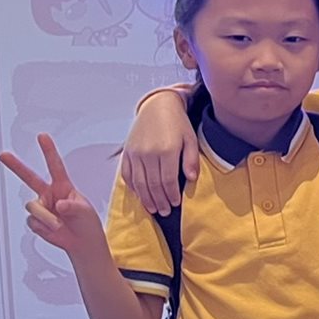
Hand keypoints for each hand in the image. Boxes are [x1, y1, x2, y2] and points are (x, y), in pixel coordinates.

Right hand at [0, 136, 105, 255]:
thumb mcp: (85, 212)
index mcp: (63, 187)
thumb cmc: (86, 222)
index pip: (55, 166)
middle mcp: (49, 194)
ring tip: (59, 224)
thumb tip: (59, 205)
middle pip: (29, 178)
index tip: (42, 137)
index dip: (48, 151)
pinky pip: (33, 221)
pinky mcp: (35, 219)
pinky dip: (44, 227)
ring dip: (47, 218)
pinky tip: (53, 229)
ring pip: (33, 206)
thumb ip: (72, 207)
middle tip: (4, 155)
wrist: (81, 242)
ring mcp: (41, 206)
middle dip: (16, 166)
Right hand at [121, 89, 200, 216]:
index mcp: (166, 150)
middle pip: (152, 184)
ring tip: (153, 209)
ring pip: (138, 182)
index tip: (176, 204)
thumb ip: (191, 160)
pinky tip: (139, 195)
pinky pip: (127, 174)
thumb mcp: (191, 139)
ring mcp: (135, 153)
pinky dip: (132, 187)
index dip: (171, 195)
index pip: (167, 180)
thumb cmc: (178, 124)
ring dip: (146, 198)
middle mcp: (148, 153)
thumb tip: (191, 179)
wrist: (158, 106)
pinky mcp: (127, 152)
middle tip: (165, 212)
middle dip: (159, 201)